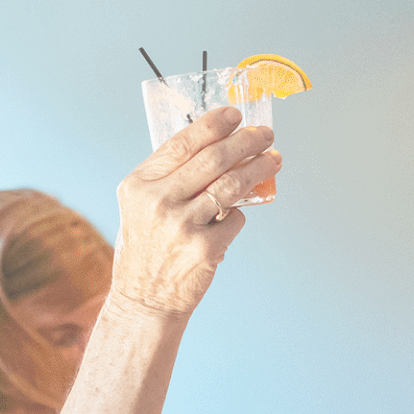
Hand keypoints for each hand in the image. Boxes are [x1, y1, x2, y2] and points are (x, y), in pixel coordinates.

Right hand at [108, 106, 281, 318]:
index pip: (182, 143)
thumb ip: (171, 177)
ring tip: (274, 158)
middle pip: (213, 159)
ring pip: (232, 185)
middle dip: (246, 141)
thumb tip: (220, 145)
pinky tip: (235, 215)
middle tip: (265, 134)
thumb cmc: (148, 247)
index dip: (213, 125)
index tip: (235, 114)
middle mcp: (158, 201)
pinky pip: (236, 219)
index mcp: (139, 184)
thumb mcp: (143, 206)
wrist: (145, 299)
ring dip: (259, 168)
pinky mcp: (205, 247)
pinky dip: (239, 215)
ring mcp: (182, 225)